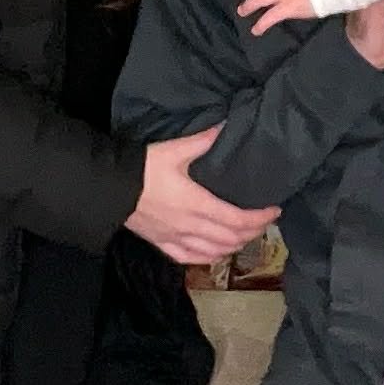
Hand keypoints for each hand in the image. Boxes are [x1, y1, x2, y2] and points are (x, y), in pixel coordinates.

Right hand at [126, 127, 280, 264]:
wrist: (108, 189)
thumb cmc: (143, 168)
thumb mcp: (174, 150)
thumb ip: (204, 141)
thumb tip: (226, 125)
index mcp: (197, 204)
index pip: (238, 219)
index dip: (260, 218)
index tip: (274, 210)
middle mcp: (190, 227)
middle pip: (231, 238)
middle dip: (253, 232)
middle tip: (265, 221)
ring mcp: (175, 239)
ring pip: (214, 252)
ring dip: (234, 246)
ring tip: (246, 235)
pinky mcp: (161, 244)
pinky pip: (191, 258)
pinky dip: (209, 257)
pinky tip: (216, 253)